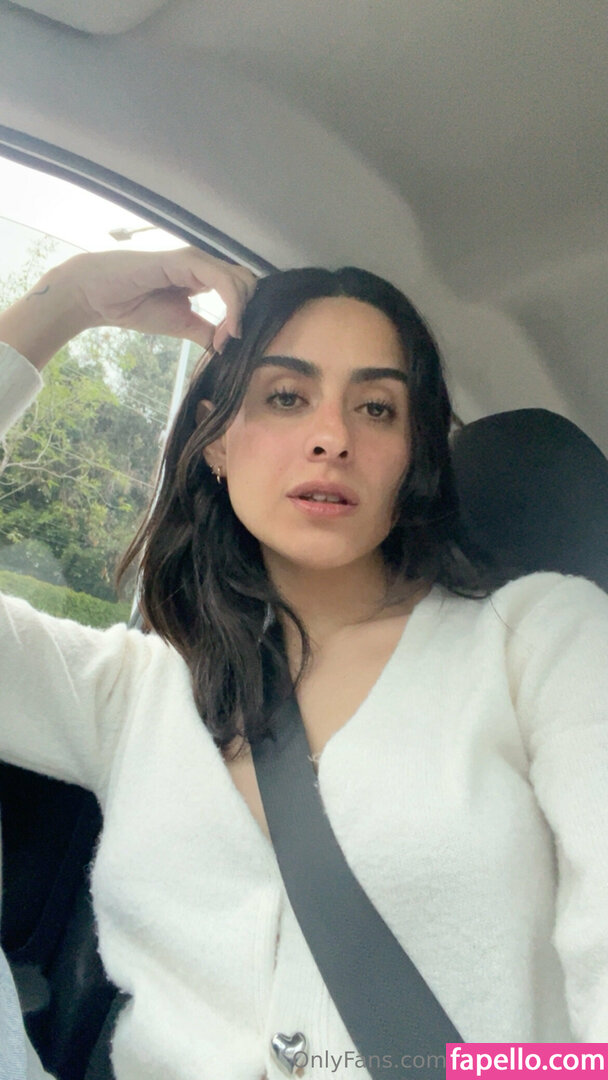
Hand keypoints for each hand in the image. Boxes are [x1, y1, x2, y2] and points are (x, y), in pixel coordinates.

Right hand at [65, 246, 257, 351]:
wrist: (101, 297)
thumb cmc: (137, 306)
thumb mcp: (183, 325)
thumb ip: (207, 332)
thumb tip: (229, 348)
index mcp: (206, 276)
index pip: (243, 290)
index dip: (243, 317)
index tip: (227, 343)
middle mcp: (205, 264)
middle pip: (249, 283)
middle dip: (246, 314)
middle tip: (225, 340)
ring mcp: (197, 259)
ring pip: (241, 280)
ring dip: (240, 313)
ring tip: (224, 336)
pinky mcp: (186, 261)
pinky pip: (223, 280)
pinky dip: (233, 305)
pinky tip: (227, 327)